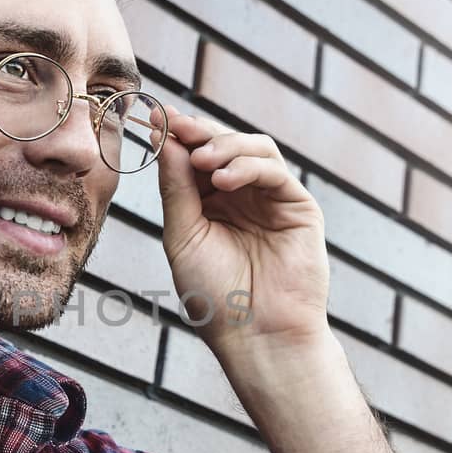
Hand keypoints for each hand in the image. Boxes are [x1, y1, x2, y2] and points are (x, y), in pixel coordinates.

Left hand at [156, 109, 330, 357]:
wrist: (256, 335)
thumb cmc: (215, 297)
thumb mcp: (183, 237)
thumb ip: (177, 189)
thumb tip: (166, 140)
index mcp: (209, 204)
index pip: (193, 158)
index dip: (176, 136)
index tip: (152, 117)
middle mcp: (240, 197)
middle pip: (223, 145)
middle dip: (197, 132)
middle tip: (175, 125)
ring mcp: (271, 199)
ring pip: (253, 148)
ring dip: (224, 145)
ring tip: (200, 159)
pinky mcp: (299, 207)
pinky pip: (275, 171)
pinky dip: (248, 166)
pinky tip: (224, 179)